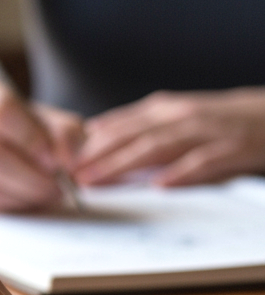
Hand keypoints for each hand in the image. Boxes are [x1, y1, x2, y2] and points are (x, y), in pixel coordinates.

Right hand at [0, 68, 83, 210]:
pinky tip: (18, 197)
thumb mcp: (36, 114)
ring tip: (43, 192)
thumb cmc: (6, 123)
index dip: (32, 139)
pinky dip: (3, 206)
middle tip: (57, 186)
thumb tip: (69, 160)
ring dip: (21, 195)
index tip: (57, 159)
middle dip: (30, 176)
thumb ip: (62, 132)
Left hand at [76, 88, 264, 186]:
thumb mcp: (175, 117)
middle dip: (97, 156)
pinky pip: (204, 161)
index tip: (60, 161)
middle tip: (70, 175)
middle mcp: (180, 116)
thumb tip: (95, 133)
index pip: (118, 126)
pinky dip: (181, 172)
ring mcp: (206, 131)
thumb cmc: (219, 121)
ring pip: (158, 146)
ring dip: (124, 164)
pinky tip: (160, 184)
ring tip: (98, 179)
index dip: (88, 144)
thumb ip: (139, 126)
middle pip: (131, 136)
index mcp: (163, 109)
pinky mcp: (233, 147)